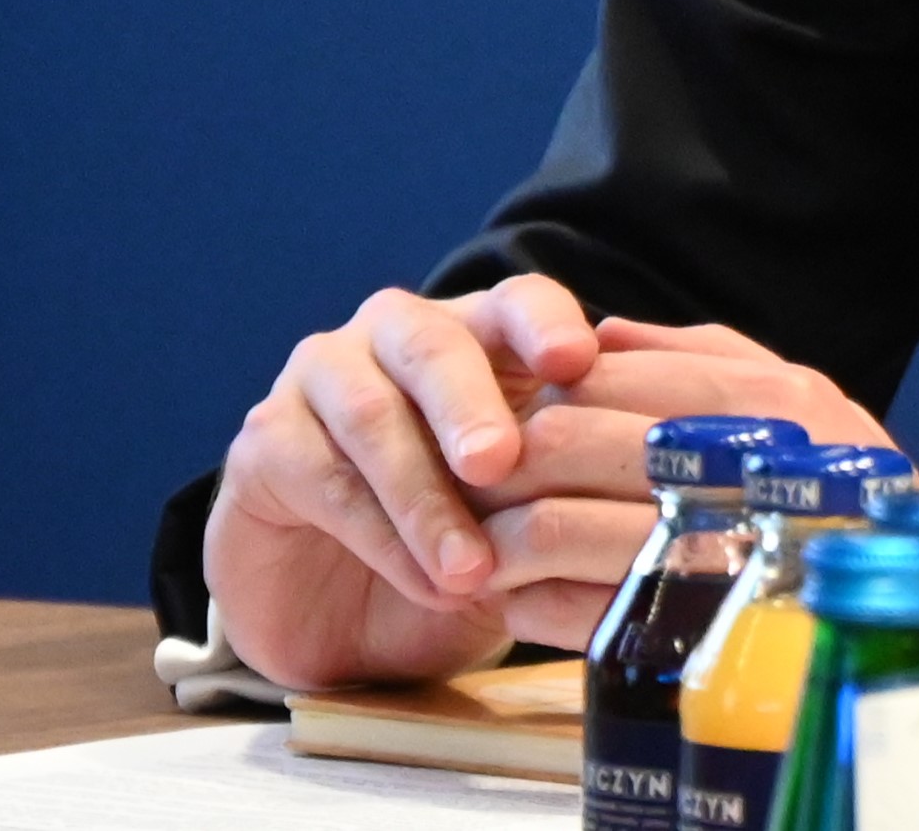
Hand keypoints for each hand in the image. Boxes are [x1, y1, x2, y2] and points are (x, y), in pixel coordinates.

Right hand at [203, 278, 607, 688]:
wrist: (341, 616)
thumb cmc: (456, 545)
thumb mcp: (524, 522)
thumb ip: (568, 494)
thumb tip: (652, 503)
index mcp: (477, 333)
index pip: (518, 301)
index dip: (545, 324)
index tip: (578, 360)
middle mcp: (398, 335)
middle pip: (437, 346)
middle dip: (470, 405)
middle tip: (498, 462)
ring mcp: (324, 377)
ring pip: (373, 414)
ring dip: (424, 498)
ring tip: (468, 569)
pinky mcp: (266, 439)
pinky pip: (325, 476)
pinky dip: (379, 535)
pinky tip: (420, 581)